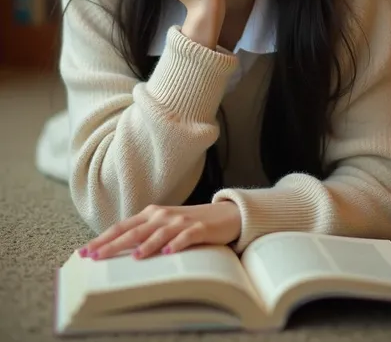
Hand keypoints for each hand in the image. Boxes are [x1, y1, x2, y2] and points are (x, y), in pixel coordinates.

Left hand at [78, 202, 241, 260]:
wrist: (224, 215)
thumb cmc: (189, 223)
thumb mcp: (163, 225)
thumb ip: (144, 233)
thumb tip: (118, 249)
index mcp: (151, 214)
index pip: (122, 227)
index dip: (103, 238)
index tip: (85, 252)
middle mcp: (163, 215)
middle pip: (134, 230)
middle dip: (114, 244)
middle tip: (97, 257)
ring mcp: (181, 221)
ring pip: (159, 233)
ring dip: (146, 245)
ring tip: (134, 257)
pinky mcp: (199, 229)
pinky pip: (186, 237)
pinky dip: (177, 244)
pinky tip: (169, 253)